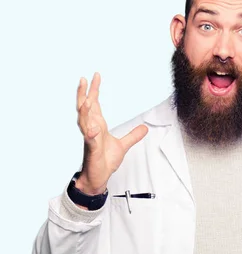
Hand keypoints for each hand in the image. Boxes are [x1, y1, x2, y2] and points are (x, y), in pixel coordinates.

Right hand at [76, 72, 147, 193]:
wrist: (99, 177)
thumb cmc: (105, 161)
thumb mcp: (123, 146)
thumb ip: (133, 136)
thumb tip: (144, 128)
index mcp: (97, 126)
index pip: (94, 104)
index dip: (94, 90)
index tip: (95, 76)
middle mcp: (91, 129)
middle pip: (85, 108)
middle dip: (84, 93)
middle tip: (84, 79)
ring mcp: (90, 139)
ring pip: (84, 121)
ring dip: (84, 110)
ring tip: (86, 99)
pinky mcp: (91, 150)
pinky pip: (90, 140)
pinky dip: (91, 134)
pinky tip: (93, 129)